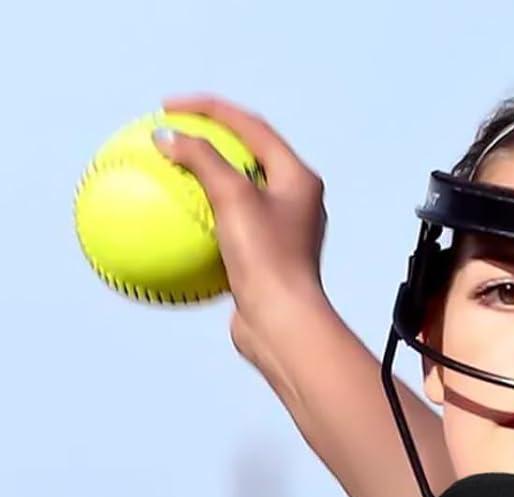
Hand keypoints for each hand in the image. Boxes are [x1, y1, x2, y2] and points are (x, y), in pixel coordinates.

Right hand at [154, 94, 330, 367]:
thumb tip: (166, 136)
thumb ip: (200, 158)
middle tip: (170, 132)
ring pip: (236, 193)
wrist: (284, 324)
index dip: (208, 108)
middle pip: (247, 155)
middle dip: (208, 139)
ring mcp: (283, 233)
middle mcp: (297, 202)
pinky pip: (228, 228)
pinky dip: (200, 218)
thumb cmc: (266, 258)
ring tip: (166, 171)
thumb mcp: (232, 197)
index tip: (167, 106)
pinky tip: (169, 223)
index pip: (251, 126)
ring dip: (202, 180)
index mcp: (299, 179)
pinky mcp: (266, 260)